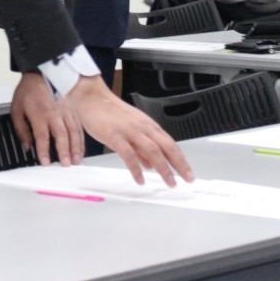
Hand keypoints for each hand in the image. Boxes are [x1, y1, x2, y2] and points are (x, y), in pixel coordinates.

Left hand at [10, 73, 83, 165]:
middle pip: (60, 135)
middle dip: (64, 151)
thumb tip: (27, 146)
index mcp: (39, 114)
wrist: (41, 74)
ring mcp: (65, 111)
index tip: (45, 162)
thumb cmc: (28, 91)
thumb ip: (21, 129)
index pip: (42, 135)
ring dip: (75, 147)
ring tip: (75, 160)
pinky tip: (80, 149)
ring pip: (73, 131)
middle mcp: (54, 113)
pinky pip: (78, 127)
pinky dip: (81, 139)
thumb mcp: (16, 108)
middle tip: (65, 164)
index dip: (43, 150)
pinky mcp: (72, 110)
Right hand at [65, 76, 193, 185]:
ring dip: (163, 168)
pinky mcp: (115, 135)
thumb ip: (141, 148)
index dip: (181, 159)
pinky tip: (140, 179)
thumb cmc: (109, 113)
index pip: (170, 143)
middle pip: (166, 147)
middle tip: (187, 179)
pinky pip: (128, 154)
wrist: (92, 98)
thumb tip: (151, 165)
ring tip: (169, 182)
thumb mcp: (130, 129)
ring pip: (153, 151)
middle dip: (179, 164)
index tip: (188, 172)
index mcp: (148, 125)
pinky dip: (136, 169)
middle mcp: (143, 128)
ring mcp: (130, 131)